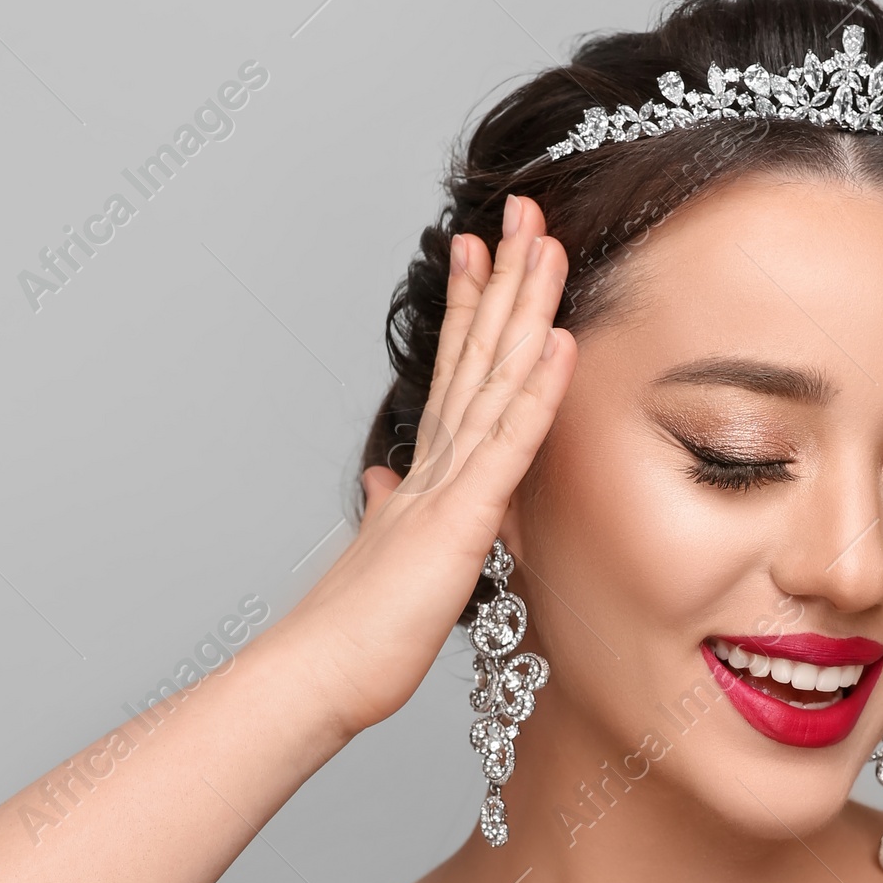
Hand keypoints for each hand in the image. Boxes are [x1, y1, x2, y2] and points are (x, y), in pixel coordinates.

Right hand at [279, 196, 576, 736]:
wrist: (322, 674)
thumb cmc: (355, 637)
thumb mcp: (383, 560)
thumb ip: (388, 513)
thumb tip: (382, 483)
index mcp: (422, 473)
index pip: (457, 372)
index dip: (472, 306)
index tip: (483, 247)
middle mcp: (433, 463)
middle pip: (477, 352)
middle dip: (502, 277)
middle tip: (520, 208)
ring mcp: (447, 484)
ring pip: (496, 378)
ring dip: (524, 307)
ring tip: (547, 242)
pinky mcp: (463, 517)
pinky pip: (510, 444)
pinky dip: (538, 390)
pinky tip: (560, 339)